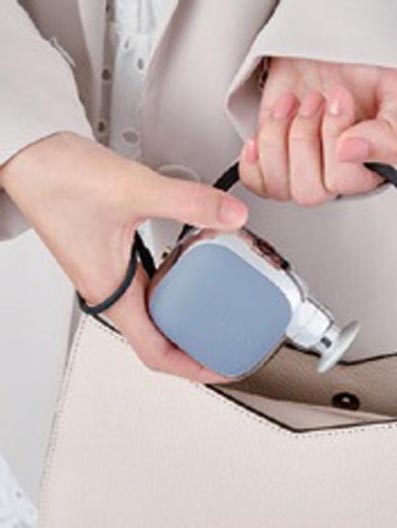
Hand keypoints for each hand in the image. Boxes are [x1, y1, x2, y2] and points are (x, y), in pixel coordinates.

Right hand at [0, 132, 247, 382]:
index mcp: (113, 293)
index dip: (194, 368)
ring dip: (190, 319)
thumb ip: (188, 201)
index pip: (156, 353)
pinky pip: (152, 287)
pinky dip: (178, 289)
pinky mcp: (116, 257)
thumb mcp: (132, 190)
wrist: (30, 157)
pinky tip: (197, 272)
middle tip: (234, 341)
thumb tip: (232, 216)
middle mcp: (112, 291)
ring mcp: (114, 276)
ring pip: (157, 313)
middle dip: (199, 347)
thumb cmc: (58, 179)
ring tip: (222, 315)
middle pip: (161, 340)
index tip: (224, 367)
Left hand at [239, 58, 396, 204]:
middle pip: (309, 192)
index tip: (339, 99)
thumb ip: (391, 134)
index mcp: (371, 170)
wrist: (335, 47)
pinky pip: (257, 182)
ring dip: (280, 138)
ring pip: (281, 187)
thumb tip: (353, 153)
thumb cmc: (370, 70)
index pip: (344, 181)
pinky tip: (273, 124)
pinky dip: (256, 156)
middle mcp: (337, 177)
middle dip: (304, 137)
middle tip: (314, 101)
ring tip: (294, 104)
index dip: (335, 139)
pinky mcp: (275, 163)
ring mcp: (304, 172)